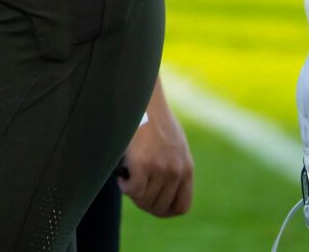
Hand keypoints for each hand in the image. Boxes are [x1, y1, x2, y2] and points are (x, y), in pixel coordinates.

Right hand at [119, 80, 193, 216]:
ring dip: (133, 193)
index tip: (151, 202)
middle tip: (134, 188)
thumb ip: (172, 166)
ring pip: (144, 200)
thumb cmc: (152, 118)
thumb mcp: (173, 144)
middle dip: (144, 202)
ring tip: (128, 176)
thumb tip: (160, 190)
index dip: (164, 210)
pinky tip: (122, 175)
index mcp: (186, 167)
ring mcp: (161, 169)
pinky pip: (133, 190)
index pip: (181, 206)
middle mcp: (176, 171)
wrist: (142, 98)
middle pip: (159, 207)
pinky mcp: (143, 164)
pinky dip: (124, 186)